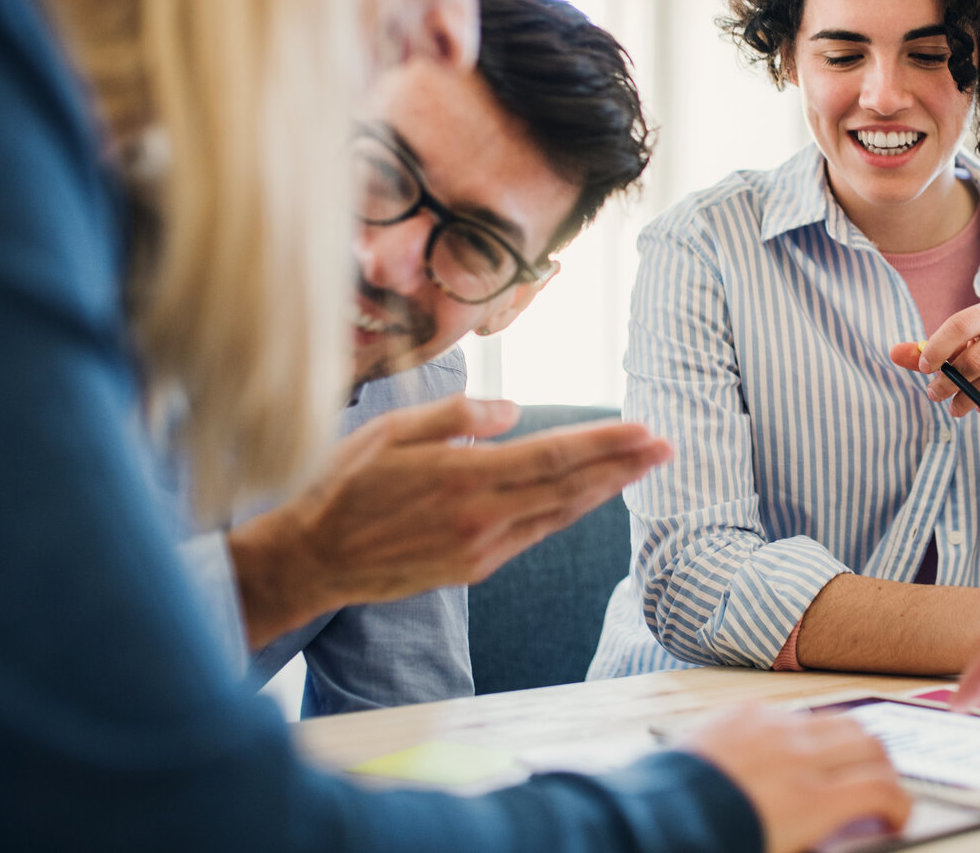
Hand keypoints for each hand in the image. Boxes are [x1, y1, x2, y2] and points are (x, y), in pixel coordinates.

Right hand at [228, 395, 671, 646]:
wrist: (311, 560)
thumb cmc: (343, 485)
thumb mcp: (390, 431)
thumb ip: (456, 414)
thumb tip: (515, 410)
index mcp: (461, 476)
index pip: (551, 456)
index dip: (604, 444)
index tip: (644, 430)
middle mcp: (480, 517)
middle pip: (569, 487)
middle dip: (623, 465)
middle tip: (668, 445)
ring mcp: (480, 548)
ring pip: (558, 514)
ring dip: (606, 489)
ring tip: (644, 466)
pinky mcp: (474, 569)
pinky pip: (534, 535)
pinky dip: (568, 513)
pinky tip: (590, 496)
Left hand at [682, 707, 911, 852]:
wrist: (653, 821)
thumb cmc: (715, 845)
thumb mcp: (782, 851)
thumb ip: (822, 837)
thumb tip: (852, 828)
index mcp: (812, 800)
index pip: (884, 789)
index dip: (901, 805)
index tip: (894, 818)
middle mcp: (798, 755)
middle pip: (871, 744)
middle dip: (884, 768)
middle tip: (878, 787)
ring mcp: (771, 727)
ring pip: (836, 719)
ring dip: (850, 742)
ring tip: (842, 764)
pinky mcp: (744, 712)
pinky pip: (790, 714)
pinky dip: (802, 731)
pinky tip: (788, 752)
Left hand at [890, 300, 979, 425]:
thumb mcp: (961, 354)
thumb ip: (930, 353)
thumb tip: (892, 352)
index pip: (961, 324)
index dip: (938, 348)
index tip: (923, 369)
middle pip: (975, 356)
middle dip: (949, 381)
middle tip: (934, 395)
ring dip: (966, 398)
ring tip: (955, 408)